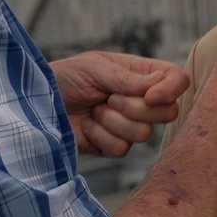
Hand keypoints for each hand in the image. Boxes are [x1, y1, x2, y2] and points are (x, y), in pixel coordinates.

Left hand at [51, 51, 189, 156]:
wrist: (39, 105)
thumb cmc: (66, 77)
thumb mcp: (95, 68)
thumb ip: (126, 78)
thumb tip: (158, 84)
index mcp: (142, 74)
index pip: (177, 79)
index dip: (171, 90)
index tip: (150, 96)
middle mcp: (142, 100)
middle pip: (168, 112)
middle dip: (135, 107)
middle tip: (109, 98)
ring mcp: (130, 124)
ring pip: (144, 133)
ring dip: (113, 121)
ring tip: (94, 109)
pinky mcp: (115, 145)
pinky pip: (122, 148)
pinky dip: (100, 136)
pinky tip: (87, 125)